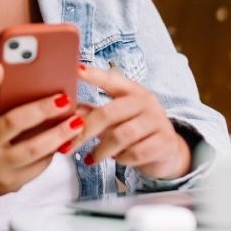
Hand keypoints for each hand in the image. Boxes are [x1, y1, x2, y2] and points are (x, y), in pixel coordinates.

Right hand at [0, 63, 85, 230]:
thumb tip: (22, 80)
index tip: (0, 66)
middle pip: (11, 124)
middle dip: (40, 110)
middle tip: (64, 99)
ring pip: (32, 149)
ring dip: (58, 134)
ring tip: (76, 120)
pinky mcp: (12, 182)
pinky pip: (38, 165)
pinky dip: (54, 150)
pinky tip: (67, 138)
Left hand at [65, 65, 190, 180]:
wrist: (168, 151)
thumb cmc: (134, 130)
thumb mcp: (115, 118)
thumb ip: (91, 112)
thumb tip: (63, 108)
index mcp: (131, 90)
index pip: (110, 79)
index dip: (93, 75)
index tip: (75, 70)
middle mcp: (145, 101)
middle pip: (108, 113)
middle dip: (84, 131)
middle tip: (67, 146)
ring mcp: (157, 121)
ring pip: (121, 136)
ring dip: (102, 150)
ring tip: (92, 158)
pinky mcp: (164, 142)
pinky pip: (136, 153)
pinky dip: (122, 159)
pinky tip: (117, 160)